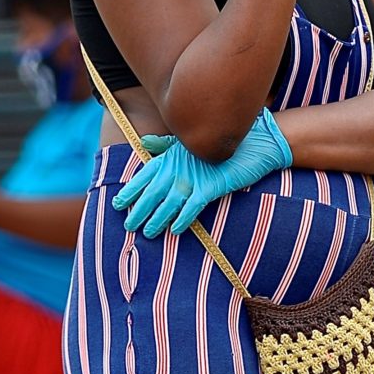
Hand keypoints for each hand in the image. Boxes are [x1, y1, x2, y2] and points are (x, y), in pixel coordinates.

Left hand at [112, 111, 292, 238]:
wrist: (256, 141)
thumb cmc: (221, 142)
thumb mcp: (190, 141)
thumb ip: (166, 145)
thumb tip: (145, 142)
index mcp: (172, 155)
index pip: (145, 174)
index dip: (130, 190)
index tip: (117, 204)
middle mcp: (179, 166)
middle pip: (152, 192)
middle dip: (139, 209)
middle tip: (129, 225)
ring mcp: (195, 176)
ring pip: (169, 202)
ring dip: (158, 219)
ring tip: (148, 233)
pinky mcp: (212, 186)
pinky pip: (193, 206)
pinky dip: (183, 218)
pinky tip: (176, 230)